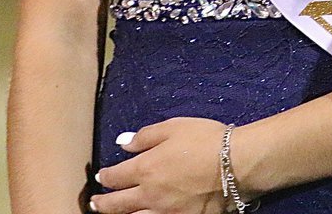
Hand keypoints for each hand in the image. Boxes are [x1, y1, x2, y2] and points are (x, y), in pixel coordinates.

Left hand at [91, 117, 233, 213]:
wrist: (236, 164)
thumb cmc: (207, 140)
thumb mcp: (175, 126)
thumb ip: (146, 135)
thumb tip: (123, 143)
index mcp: (145, 168)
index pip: (115, 176)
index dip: (105, 176)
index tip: (101, 176)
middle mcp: (149, 195)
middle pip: (116, 205)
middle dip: (102, 203)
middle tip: (95, 203)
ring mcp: (164, 212)